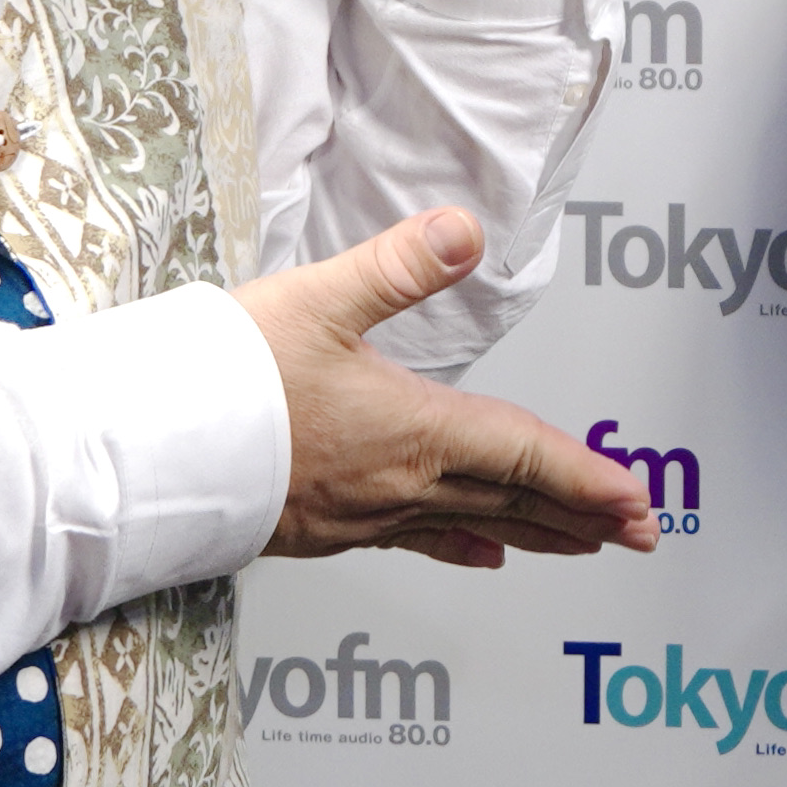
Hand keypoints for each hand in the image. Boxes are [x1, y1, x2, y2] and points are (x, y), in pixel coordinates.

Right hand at [235, 209, 659, 569]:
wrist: (147, 455)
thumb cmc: (224, 381)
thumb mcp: (316, 299)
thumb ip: (398, 265)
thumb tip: (465, 230)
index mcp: (410, 429)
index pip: (521, 454)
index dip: (585, 475)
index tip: (636, 498)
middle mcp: (397, 483)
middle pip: (510, 500)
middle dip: (581, 515)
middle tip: (639, 533)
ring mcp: (363, 513)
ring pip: (471, 526)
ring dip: (535, 533)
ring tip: (583, 544)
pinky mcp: (327, 527)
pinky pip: (417, 541)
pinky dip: (461, 545)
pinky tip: (484, 556)